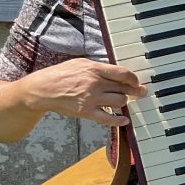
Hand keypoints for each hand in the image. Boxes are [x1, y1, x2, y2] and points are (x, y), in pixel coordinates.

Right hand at [24, 58, 145, 126]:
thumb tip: (117, 72)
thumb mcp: (81, 63)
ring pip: (119, 102)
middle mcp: (95, 84)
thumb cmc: (61, 74)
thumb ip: (100, 67)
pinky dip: (119, 120)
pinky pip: (107, 119)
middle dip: (135, 90)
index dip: (134, 78)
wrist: (42, 89)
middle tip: (141, 92)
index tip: (137, 81)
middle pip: (124, 88)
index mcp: (95, 69)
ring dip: (124, 101)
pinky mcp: (86, 112)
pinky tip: (125, 120)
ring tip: (123, 100)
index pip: (123, 74)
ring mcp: (91, 99)